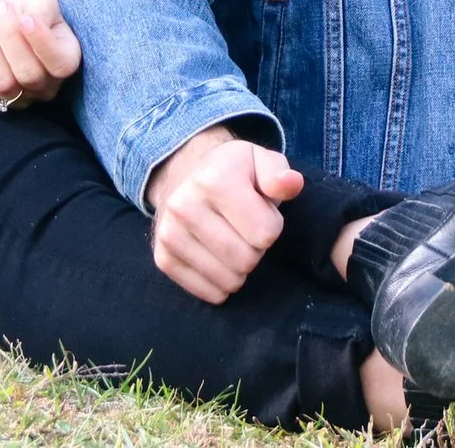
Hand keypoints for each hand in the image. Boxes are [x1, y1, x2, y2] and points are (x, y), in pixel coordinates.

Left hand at [0, 0, 80, 110]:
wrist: (8, 21)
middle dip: (9, 36)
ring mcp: (19, 99)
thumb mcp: (43, 2)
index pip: (60, 64)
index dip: (42, 43)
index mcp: (67, 61)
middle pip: (28, 74)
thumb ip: (42, 10)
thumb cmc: (31, 12)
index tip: (26, 17)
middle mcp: (47, 87)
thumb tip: (28, 21)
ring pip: (1, 83)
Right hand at [144, 126, 304, 302]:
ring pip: (229, 281)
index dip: (272, 225)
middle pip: (247, 260)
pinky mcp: (163, 258)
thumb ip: (279, 174)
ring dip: (240, 268)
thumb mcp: (260, 160)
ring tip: (231, 240)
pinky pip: (209, 293)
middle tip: (245, 230)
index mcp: (214, 179)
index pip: (266, 233)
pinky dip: (221, 283)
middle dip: (256, 249)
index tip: (259, 211)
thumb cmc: (233, 172)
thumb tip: (291, 183)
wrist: (184, 174)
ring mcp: (169, 234)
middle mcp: (184, 206)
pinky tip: (217, 257)